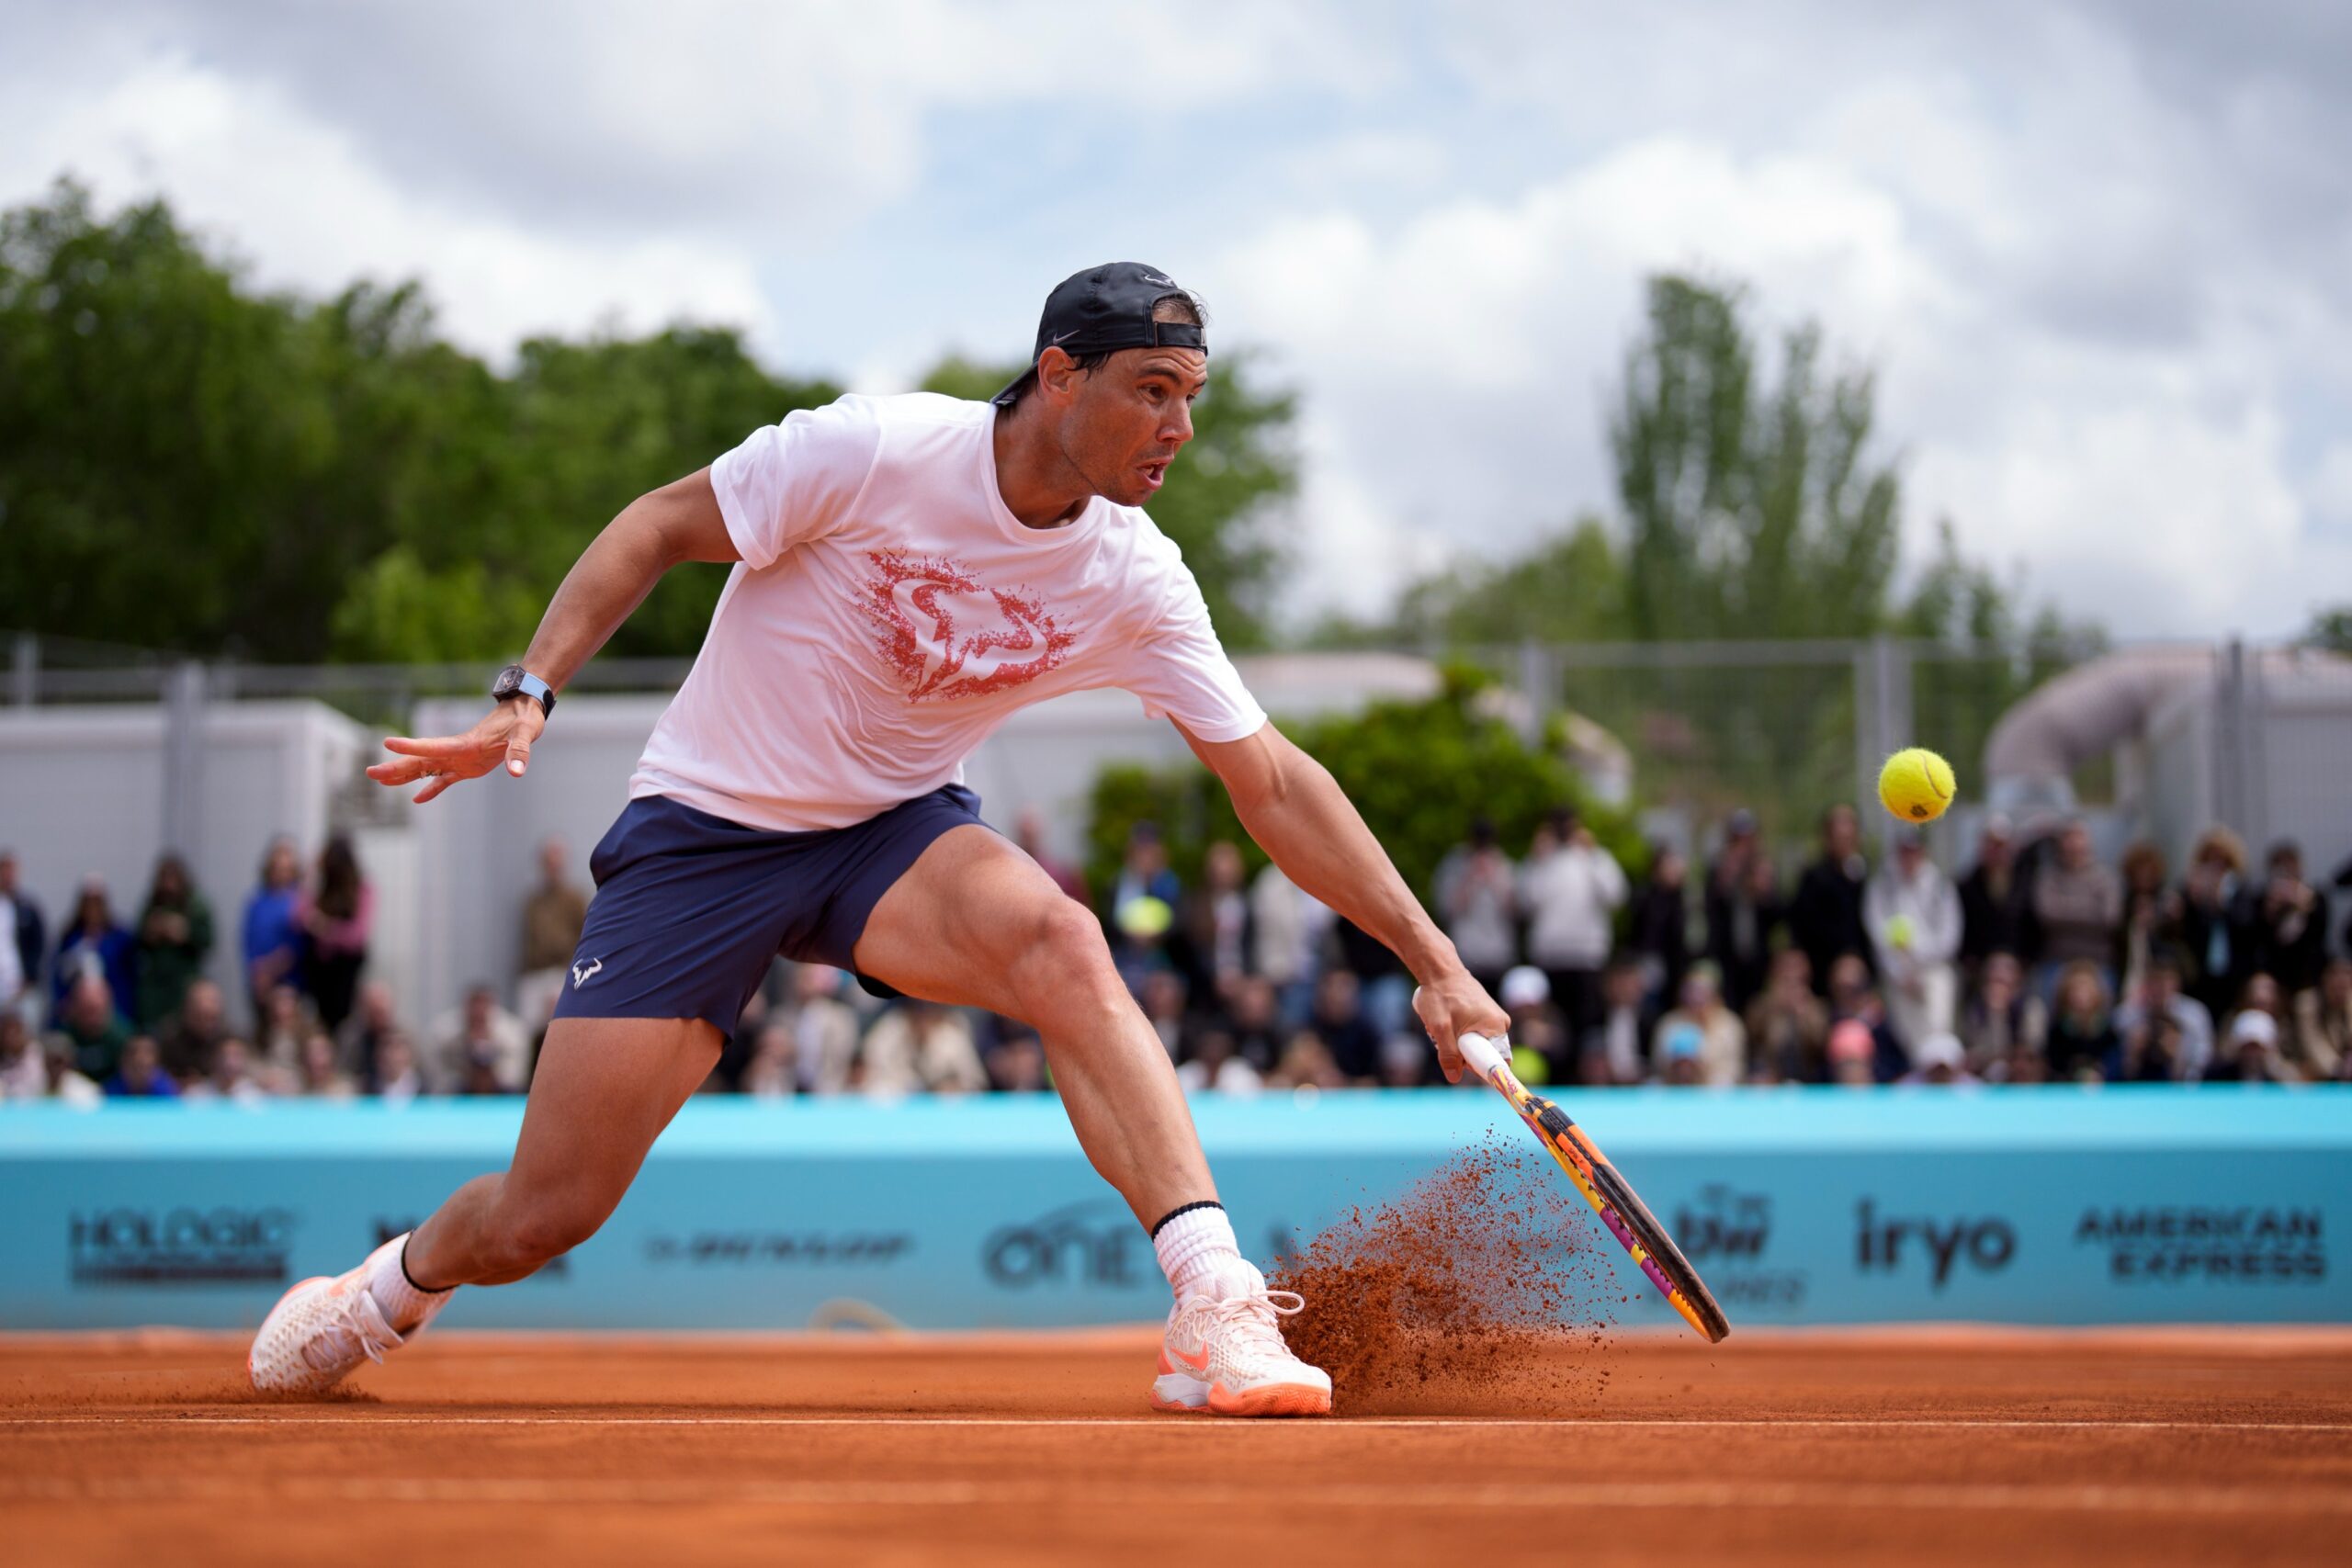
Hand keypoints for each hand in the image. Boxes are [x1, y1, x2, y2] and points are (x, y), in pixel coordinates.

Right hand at [367, 698, 545, 803]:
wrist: (525, 711)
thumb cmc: (524, 719)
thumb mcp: (526, 733)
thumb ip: (519, 751)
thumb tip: (516, 771)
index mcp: (466, 743)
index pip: (433, 746)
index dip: (412, 747)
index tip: (388, 743)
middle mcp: (457, 750)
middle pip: (421, 760)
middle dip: (396, 767)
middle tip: (370, 773)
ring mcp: (460, 758)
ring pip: (426, 769)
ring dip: (404, 776)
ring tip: (380, 782)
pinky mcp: (468, 766)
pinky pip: (445, 779)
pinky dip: (431, 788)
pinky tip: (417, 799)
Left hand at [1412, 968, 1510, 1084]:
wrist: (1438, 969)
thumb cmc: (1440, 995)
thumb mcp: (1441, 1029)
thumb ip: (1449, 1055)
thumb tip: (1455, 1078)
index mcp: (1497, 1025)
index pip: (1496, 1061)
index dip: (1476, 1066)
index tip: (1459, 1062)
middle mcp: (1500, 1022)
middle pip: (1483, 1053)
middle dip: (1463, 1052)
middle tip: (1445, 1039)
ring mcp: (1492, 1017)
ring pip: (1475, 1044)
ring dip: (1457, 1042)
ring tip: (1444, 1026)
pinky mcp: (1483, 1014)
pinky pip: (1473, 1033)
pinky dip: (1458, 1032)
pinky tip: (1447, 1021)